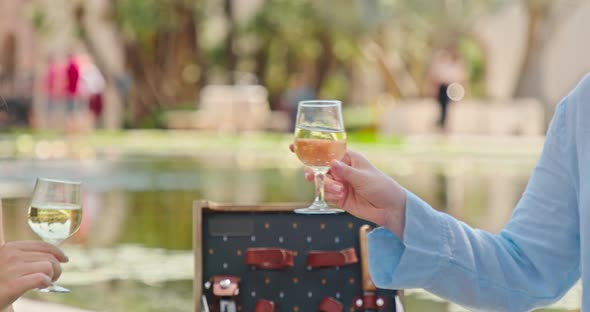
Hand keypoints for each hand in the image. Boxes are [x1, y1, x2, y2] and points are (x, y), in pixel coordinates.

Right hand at [0, 241, 67, 309]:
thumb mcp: (8, 264)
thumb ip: (25, 257)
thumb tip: (55, 258)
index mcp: (10, 248)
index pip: (42, 245)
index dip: (58, 252)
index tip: (65, 259)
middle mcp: (11, 255)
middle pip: (49, 257)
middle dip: (57, 268)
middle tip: (53, 278)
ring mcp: (11, 269)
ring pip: (48, 267)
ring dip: (52, 277)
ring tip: (44, 283)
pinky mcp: (13, 284)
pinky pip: (42, 278)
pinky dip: (46, 283)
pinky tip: (40, 287)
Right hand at [291, 145, 406, 237]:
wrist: (389, 209)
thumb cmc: (381, 186)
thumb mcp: (363, 177)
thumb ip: (345, 172)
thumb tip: (330, 163)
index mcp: (348, 158)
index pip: (326, 150)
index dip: (311, 149)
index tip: (293, 146)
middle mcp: (342, 169)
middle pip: (319, 167)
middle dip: (313, 171)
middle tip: (310, 175)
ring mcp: (340, 183)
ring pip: (322, 182)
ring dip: (327, 186)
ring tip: (340, 191)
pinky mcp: (339, 197)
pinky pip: (326, 195)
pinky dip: (330, 195)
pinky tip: (341, 196)